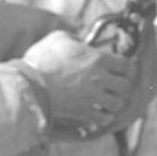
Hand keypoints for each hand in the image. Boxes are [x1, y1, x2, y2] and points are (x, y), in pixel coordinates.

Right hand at [23, 30, 138, 141]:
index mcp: (98, 59)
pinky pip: (104, 118)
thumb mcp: (58, 38)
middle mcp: (101, 79)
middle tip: (114, 85)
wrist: (30, 85)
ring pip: (117, 103)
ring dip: (113, 102)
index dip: (127, 66)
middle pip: (126, 85)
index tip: (123, 68)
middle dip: (122, 85)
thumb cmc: (42, 60)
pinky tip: (97, 112)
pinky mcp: (84, 112)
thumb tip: (79, 39)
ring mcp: (93, 97)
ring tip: (106, 100)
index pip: (127, 64)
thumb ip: (73, 37)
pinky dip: (103, 116)